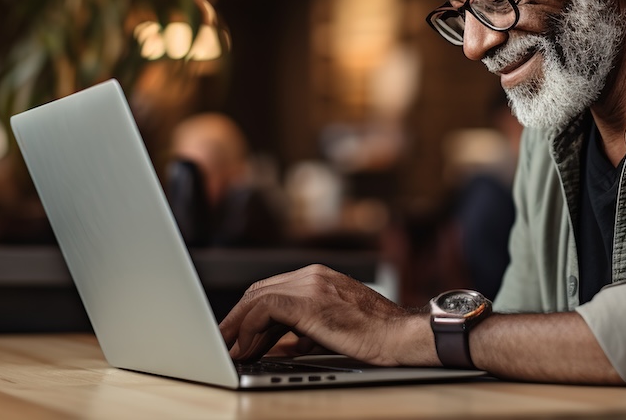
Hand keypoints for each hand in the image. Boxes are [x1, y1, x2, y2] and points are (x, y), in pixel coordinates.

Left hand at [219, 264, 430, 365]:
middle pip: (259, 291)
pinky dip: (250, 329)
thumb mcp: (333, 329)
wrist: (401, 336)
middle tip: (224, 343)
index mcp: (318, 278)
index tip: (237, 335)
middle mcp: (312, 275)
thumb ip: (305, 332)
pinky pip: (265, 309)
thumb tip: (281, 347)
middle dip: (237, 319)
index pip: (271, 290)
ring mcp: (311, 285)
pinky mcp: (309, 302)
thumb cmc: (376, 335)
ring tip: (231, 351)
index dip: (249, 314)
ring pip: (257, 298)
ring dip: (238, 327)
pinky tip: (248, 349)